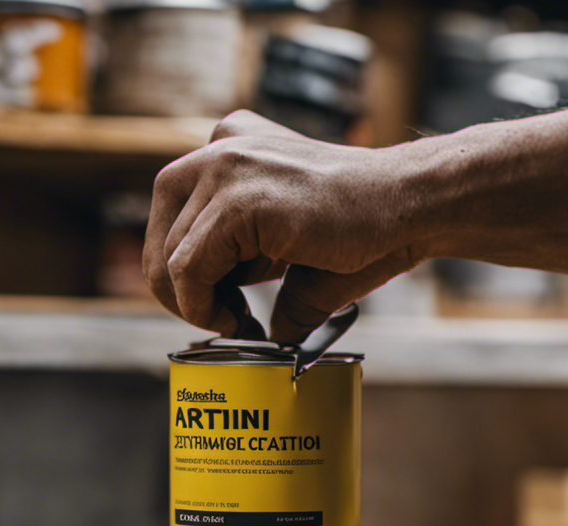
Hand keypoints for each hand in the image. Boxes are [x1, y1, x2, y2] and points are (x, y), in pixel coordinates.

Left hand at [143, 110, 416, 344]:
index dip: (187, 277)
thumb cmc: (361, 231)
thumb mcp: (285, 250)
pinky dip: (202, 307)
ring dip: (196, 306)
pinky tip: (236, 320)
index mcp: (228, 150)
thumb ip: (247, 275)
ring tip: (238, 323)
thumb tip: (249, 335)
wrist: (407, 210)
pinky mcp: (236, 200)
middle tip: (220, 322)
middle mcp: (217, 147)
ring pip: (170, 257)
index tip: (225, 309)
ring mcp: (223, 167)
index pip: (173, 221)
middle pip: (160, 237)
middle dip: (180, 293)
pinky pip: (188, 268)